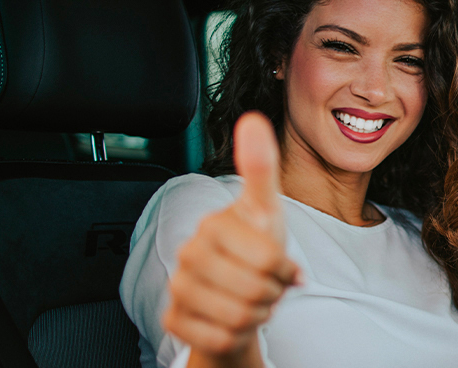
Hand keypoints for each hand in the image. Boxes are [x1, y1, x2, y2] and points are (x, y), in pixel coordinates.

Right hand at [163, 112, 300, 366]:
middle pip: (253, 291)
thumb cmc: (256, 246)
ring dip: (257, 314)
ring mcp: (177, 287)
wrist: (236, 291)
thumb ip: (262, 167)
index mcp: (213, 225)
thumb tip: (252, 119)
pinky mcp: (173, 319)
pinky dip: (236, 336)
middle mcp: (188, 254)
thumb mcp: (268, 209)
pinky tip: (233, 319)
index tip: (281, 264)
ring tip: (254, 300)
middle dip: (272, 294)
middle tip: (268, 286)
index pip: (267, 259)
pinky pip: (218, 338)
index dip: (284, 269)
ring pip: (237, 317)